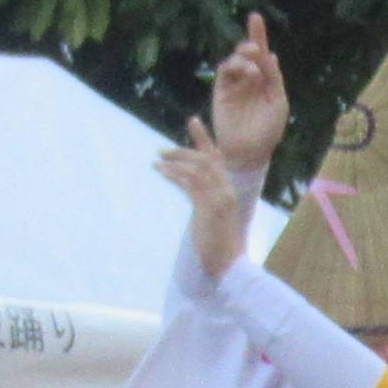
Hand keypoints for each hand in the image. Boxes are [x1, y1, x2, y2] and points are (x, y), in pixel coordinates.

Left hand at [160, 130, 255, 282]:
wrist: (230, 267)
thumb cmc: (220, 248)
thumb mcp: (214, 219)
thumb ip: (207, 203)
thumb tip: (195, 195)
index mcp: (229, 192)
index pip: (217, 158)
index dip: (204, 139)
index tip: (193, 121)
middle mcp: (227, 191)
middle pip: (206, 159)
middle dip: (183, 151)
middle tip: (161, 151)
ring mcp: (220, 199)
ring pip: (198, 169)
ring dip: (176, 162)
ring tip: (157, 161)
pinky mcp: (210, 208)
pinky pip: (192, 185)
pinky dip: (176, 176)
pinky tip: (162, 172)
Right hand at [206, 15, 290, 175]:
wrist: (250, 151)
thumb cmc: (268, 130)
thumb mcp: (278, 102)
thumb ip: (273, 78)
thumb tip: (271, 54)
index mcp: (266, 80)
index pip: (262, 54)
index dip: (258, 34)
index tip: (255, 16)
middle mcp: (250, 78)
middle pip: (247, 53)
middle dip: (250, 45)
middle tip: (254, 49)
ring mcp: (235, 84)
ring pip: (235, 60)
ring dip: (243, 58)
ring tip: (251, 68)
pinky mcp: (221, 91)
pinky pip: (224, 72)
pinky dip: (232, 67)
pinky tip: (244, 71)